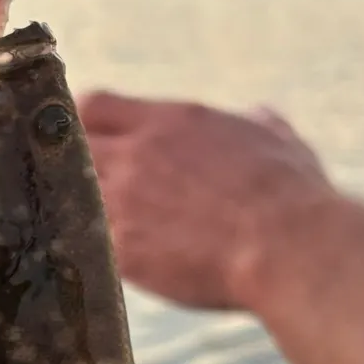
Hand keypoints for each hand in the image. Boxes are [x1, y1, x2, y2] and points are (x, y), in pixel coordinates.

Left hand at [79, 89, 363, 363]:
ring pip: (72, 194)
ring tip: (82, 221)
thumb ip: (256, 124)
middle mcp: (137, 155)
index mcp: (170, 121)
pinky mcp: (124, 250)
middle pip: (70, 146)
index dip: (82, 121)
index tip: (84, 136)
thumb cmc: (294, 193)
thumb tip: (258, 116)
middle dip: (69, 161)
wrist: (292, 247)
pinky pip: (87, 242)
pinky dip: (89, 248)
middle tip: (76, 181)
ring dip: (76, 205)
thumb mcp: (278, 140)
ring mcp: (124, 202)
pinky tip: (98, 258)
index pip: (95, 105)